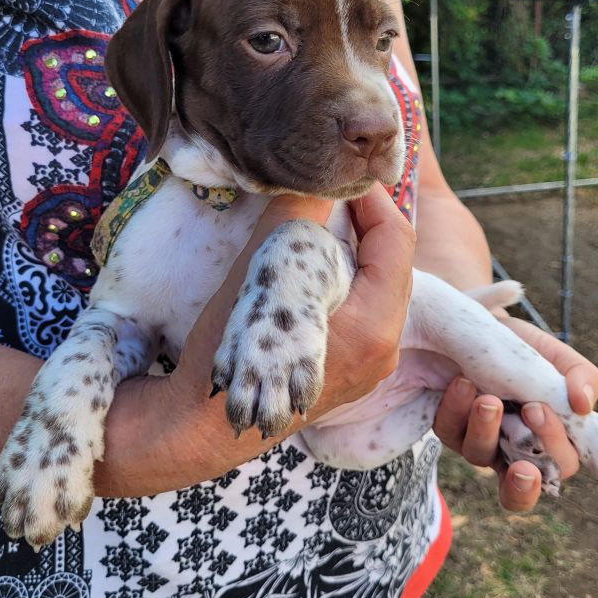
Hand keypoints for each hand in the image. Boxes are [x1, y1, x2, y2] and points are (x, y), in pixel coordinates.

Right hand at [172, 183, 414, 418]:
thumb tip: (317, 173)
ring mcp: (370, 367)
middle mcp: (384, 350)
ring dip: (352, 251)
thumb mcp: (262, 270)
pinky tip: (310, 267)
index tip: (341, 175)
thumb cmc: (228, 348)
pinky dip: (343, 281)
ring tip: (318, 223)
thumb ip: (296, 213)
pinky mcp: (351, 373)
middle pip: (392, 264)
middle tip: (329, 193)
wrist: (201, 424)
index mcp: (375, 325)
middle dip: (364, 223)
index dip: (371, 198)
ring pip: (377, 287)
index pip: (396, 239)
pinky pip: (361, 312)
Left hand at [433, 320, 597, 512]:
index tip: (541, 412)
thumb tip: (584, 405)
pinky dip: (456, 409)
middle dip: (523, 455)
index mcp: (549, 439)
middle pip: (523, 483)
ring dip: (486, 428)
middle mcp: (514, 449)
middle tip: (529, 411)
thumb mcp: (557, 356)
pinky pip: (449, 431)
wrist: (483, 325)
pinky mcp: (449, 427)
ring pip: (480, 456)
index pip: (560, 467)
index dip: (554, 456)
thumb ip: (582, 377)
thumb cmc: (527, 349)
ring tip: (488, 398)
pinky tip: (462, 384)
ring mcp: (479, 441)